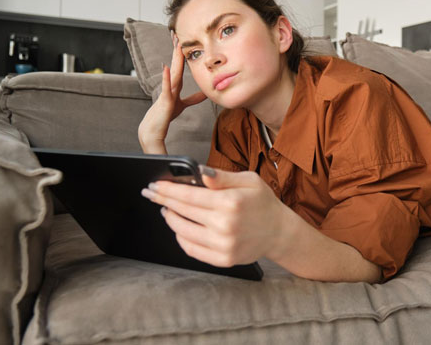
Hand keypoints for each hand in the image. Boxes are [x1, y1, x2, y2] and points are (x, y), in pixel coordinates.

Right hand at [138, 33, 205, 152]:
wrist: (154, 128)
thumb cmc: (166, 115)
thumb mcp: (183, 105)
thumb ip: (194, 98)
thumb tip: (206, 93)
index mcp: (175, 84)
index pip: (180, 65)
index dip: (182, 52)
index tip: (182, 39)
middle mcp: (171, 84)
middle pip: (176, 64)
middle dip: (177, 49)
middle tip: (177, 32)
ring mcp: (167, 91)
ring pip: (173, 72)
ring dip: (175, 59)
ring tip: (176, 44)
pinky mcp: (165, 100)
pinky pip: (166, 87)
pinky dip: (166, 78)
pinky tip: (166, 67)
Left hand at [141, 166, 289, 266]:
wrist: (279, 232)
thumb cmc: (263, 203)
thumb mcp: (248, 180)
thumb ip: (222, 177)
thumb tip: (199, 172)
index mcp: (231, 202)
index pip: (189, 195)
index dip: (168, 190)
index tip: (155, 186)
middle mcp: (225, 225)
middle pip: (182, 211)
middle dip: (163, 200)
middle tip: (151, 194)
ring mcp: (223, 245)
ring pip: (182, 232)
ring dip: (170, 219)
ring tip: (167, 209)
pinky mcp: (223, 259)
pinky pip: (191, 249)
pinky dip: (181, 237)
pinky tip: (179, 227)